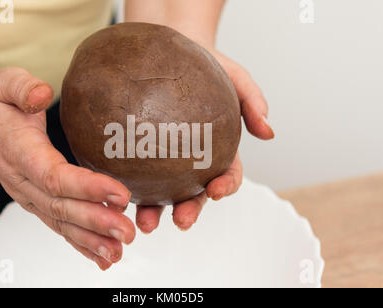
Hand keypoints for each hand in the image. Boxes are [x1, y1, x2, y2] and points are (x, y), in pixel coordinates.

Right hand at [0, 67, 135, 270]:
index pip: (54, 176)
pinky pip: (58, 226)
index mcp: (18, 151)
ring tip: (118, 251)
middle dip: (96, 222)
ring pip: (61, 223)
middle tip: (126, 232)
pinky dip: (80, 244)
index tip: (120, 193)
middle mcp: (22, 181)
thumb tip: (42, 94)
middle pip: (61, 207)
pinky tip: (102, 256)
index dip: (87, 187)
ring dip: (91, 240)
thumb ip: (22, 88)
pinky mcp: (36, 202)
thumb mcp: (5, 83)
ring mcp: (28, 196)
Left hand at [135, 49, 274, 233]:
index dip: (224, 186)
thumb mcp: (236, 76)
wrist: (173, 50)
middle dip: (190, 211)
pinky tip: (114, 192)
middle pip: (194, 194)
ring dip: (156, 212)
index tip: (215, 191)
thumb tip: (269, 132)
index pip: (228, 174)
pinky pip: (133, 173)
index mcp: (219, 150)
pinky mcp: (140, 154)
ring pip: (162, 194)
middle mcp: (193, 162)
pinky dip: (127, 187)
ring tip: (144, 222)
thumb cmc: (208, 64)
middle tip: (180, 221)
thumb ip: (253, 101)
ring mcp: (166, 162)